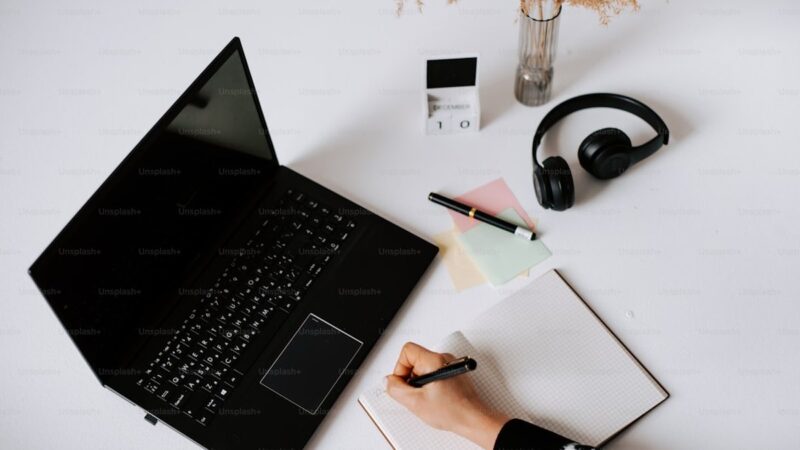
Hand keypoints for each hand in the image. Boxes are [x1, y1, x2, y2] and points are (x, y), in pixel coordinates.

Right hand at [386, 342, 508, 449]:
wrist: (473, 419)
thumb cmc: (453, 411)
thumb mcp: (416, 403)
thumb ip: (396, 389)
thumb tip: (389, 381)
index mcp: (435, 361)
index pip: (407, 350)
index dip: (400, 367)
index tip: (404, 382)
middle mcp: (444, 359)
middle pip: (415, 359)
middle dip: (410, 377)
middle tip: (416, 393)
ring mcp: (450, 365)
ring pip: (423, 367)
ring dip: (420, 383)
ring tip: (427, 397)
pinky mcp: (452, 373)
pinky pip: (433, 373)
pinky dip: (429, 385)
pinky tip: (434, 398)